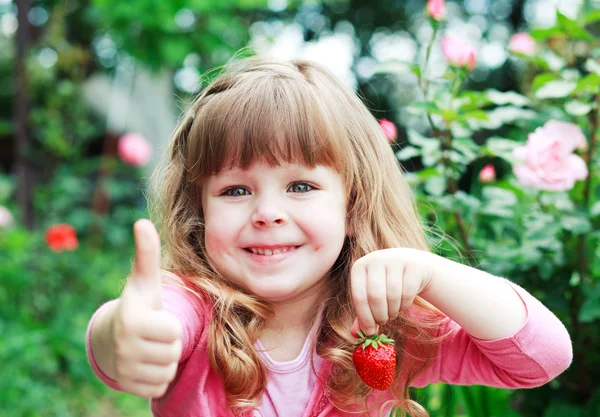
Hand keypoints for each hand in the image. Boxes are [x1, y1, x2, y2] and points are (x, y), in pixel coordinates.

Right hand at [112, 219, 181, 397]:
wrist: (114, 338)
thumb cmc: (139, 304)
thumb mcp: (144, 281)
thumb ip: (147, 254)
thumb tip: (142, 221)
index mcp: (130, 319)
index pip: (174, 330)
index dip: (171, 324)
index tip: (155, 318)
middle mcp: (123, 346)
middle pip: (173, 352)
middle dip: (170, 343)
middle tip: (154, 335)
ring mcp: (123, 369)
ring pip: (168, 370)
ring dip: (165, 361)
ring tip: (151, 347)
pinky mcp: (128, 387)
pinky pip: (160, 386)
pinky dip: (158, 377)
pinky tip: (146, 364)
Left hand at [350, 248, 437, 336]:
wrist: (413, 266)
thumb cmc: (386, 283)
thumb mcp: (371, 295)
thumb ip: (362, 313)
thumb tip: (354, 334)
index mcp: (360, 266)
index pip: (358, 296)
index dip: (364, 317)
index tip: (370, 332)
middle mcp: (376, 259)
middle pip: (375, 297)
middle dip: (379, 316)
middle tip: (383, 323)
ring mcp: (395, 259)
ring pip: (392, 296)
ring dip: (392, 312)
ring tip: (392, 313)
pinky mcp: (413, 265)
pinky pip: (408, 293)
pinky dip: (405, 305)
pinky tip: (402, 304)